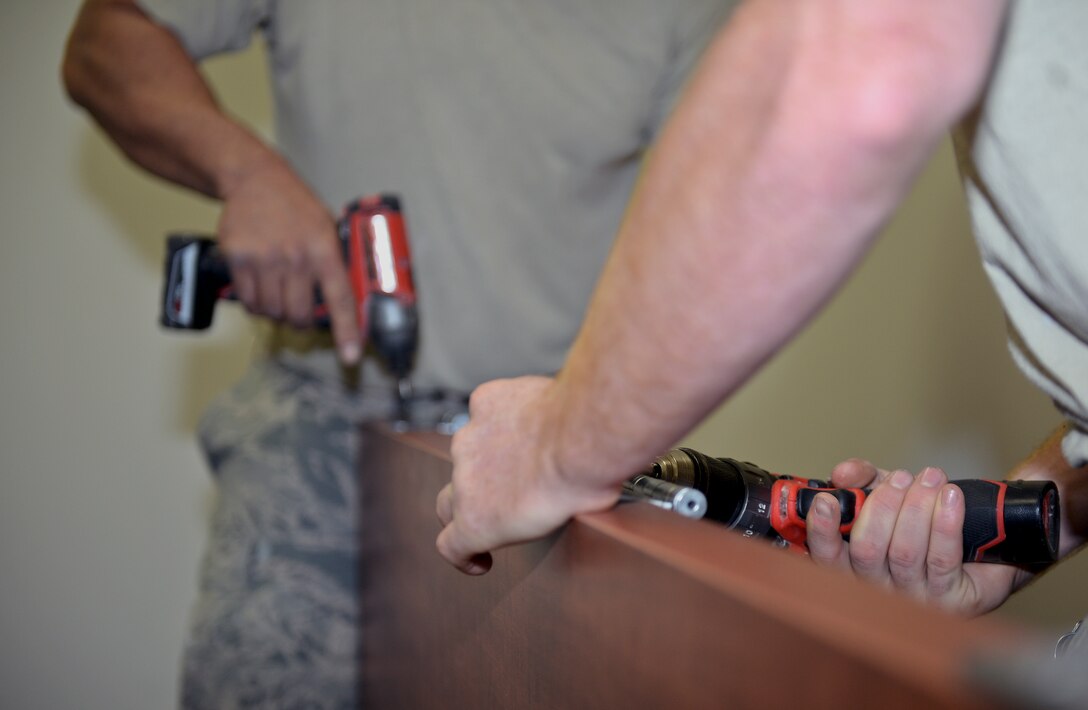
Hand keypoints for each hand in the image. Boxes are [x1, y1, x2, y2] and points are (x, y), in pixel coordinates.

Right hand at [218, 157, 361, 363]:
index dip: (347, 331)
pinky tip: (260, 289)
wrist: (255, 180)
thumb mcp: (327, 228)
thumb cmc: (296, 207)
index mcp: (325, 250)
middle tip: (301, 314)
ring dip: (277, 313)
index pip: (341, 299)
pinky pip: (249, 301)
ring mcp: (265, 258)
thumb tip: (345, 303)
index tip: (351, 355)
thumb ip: (334, 264)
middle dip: (302, 322)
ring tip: (279, 295)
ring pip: (273, 312)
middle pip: (300, 315)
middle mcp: (296, 257)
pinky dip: (255, 303)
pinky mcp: (238, 259)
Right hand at [435, 376, 619, 573]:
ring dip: (492, 453)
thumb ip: (529, 520)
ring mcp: (470, 438)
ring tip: (530, 447)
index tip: (480, 557)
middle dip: (470, 503)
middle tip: (499, 498)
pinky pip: (488, 409)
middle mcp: (463, 482)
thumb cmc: (582, 486)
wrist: (584, 438)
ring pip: (471, 449)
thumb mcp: (557, 525)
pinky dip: (504, 413)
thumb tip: (547, 505)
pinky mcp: (485, 402)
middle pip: (450, 498)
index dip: (463, 555)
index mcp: (477, 523)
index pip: (450, 545)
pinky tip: (530, 413)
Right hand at [804, 460, 1026, 615]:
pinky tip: (950, 497)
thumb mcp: (890, 492)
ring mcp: (914, 599)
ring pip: (905, 553)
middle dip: (884, 507)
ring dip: (918, 508)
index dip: (821, 531)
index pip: (826, 556)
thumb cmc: (925, 521)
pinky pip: (942, 559)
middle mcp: (878, 589)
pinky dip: (945, 523)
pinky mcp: (952, 601)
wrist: (985, 545)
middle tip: (902, 477)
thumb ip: (863, 478)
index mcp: (854, 566)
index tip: (827, 501)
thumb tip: (843, 473)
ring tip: (932, 478)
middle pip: (867, 551)